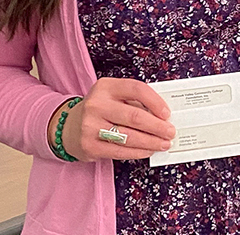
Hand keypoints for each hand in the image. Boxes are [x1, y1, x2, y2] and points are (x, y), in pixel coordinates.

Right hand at [49, 77, 175, 161]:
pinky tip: (148, 151)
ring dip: (151, 142)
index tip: (167, 113)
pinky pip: (120, 151)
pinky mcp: (90, 145)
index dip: (156, 102)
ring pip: (129, 136)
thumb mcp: (113, 96)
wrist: (69, 127)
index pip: (136, 89)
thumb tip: (163, 115)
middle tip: (170, 132)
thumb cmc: (100, 110)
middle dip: (158, 127)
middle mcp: (96, 104)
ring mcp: (90, 126)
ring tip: (163, 143)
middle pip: (135, 116)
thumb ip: (135, 101)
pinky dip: (138, 152)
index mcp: (106, 87)